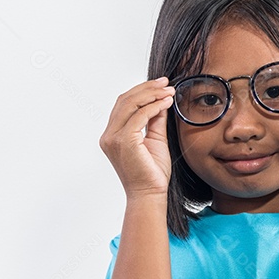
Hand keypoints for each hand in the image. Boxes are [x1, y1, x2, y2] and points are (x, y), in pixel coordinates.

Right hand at [99, 76, 175, 199]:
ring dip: (152, 94)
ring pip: (130, 104)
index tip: (161, 85)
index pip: (123, 104)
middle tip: (166, 83)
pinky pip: (139, 116)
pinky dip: (154, 106)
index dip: (142, 91)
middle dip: (147, 88)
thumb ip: (155, 120)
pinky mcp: (124, 141)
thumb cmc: (152, 173)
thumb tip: (161, 100)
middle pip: (125, 100)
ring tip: (169, 91)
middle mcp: (109, 135)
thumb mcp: (155, 140)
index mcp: (112, 135)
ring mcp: (114, 138)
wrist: (150, 195)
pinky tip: (166, 103)